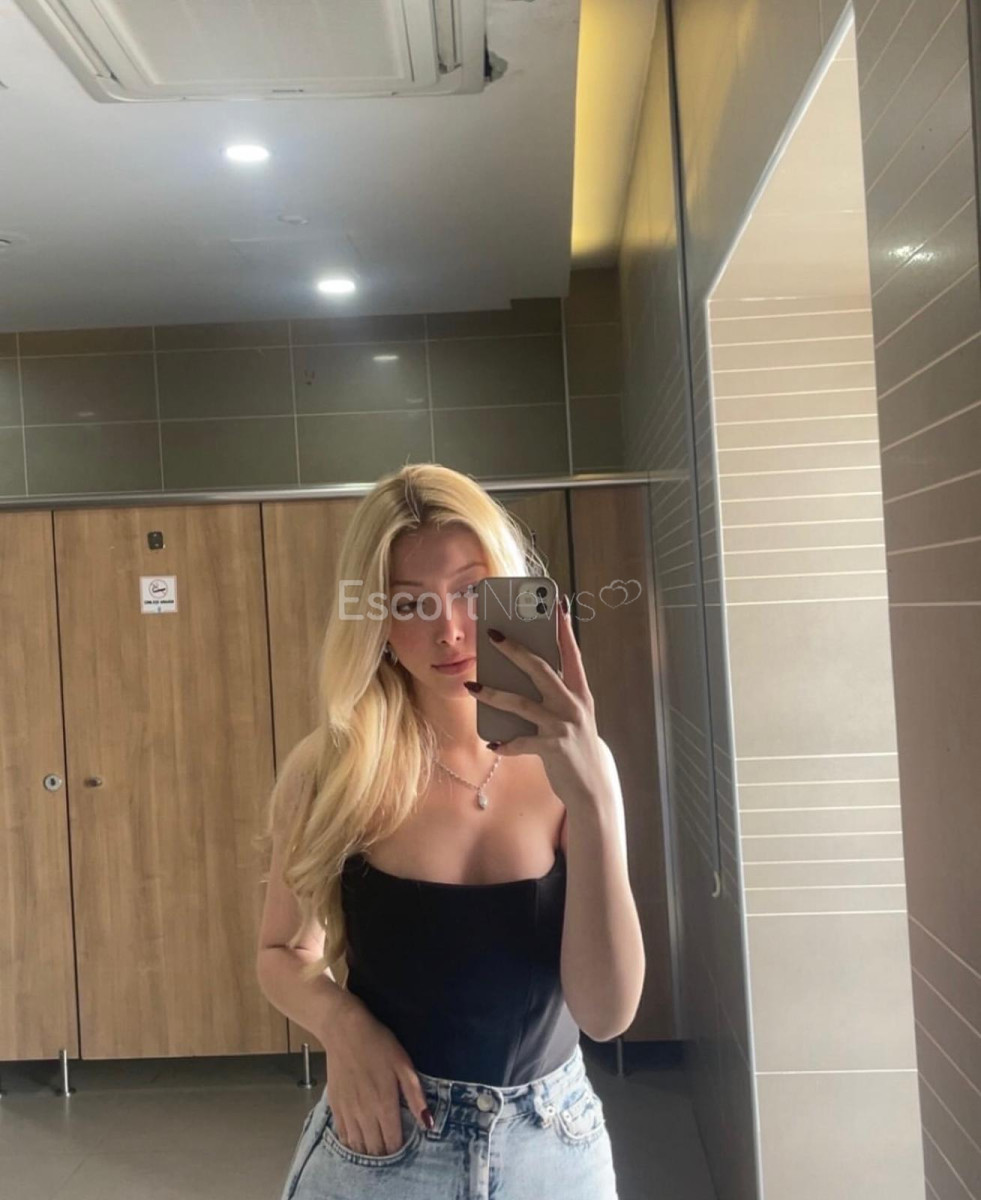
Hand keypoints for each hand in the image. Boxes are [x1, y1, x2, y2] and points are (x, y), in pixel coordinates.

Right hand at [320, 997, 431, 1154]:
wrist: (344, 1030)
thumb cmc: (378, 1044)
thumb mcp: (403, 1064)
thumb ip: (415, 1095)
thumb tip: (428, 1123)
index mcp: (384, 1104)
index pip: (392, 1143)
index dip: (400, 1150)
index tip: (406, 1148)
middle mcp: (364, 1114)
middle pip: (375, 1149)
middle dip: (385, 1155)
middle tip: (393, 1151)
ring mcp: (347, 1112)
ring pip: (357, 1146)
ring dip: (368, 1152)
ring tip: (377, 1149)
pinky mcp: (334, 1106)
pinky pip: (342, 1136)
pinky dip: (351, 1144)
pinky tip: (358, 1142)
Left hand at [466, 594, 607, 813]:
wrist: (592, 786)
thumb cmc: (574, 744)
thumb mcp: (570, 715)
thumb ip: (552, 695)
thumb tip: (518, 675)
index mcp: (580, 692)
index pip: (571, 653)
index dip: (564, 628)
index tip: (556, 603)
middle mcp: (574, 704)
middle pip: (541, 669)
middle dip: (515, 650)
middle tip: (494, 634)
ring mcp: (564, 725)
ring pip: (522, 703)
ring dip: (493, 694)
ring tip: (471, 685)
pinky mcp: (553, 748)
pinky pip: (521, 742)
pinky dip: (505, 743)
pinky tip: (492, 743)